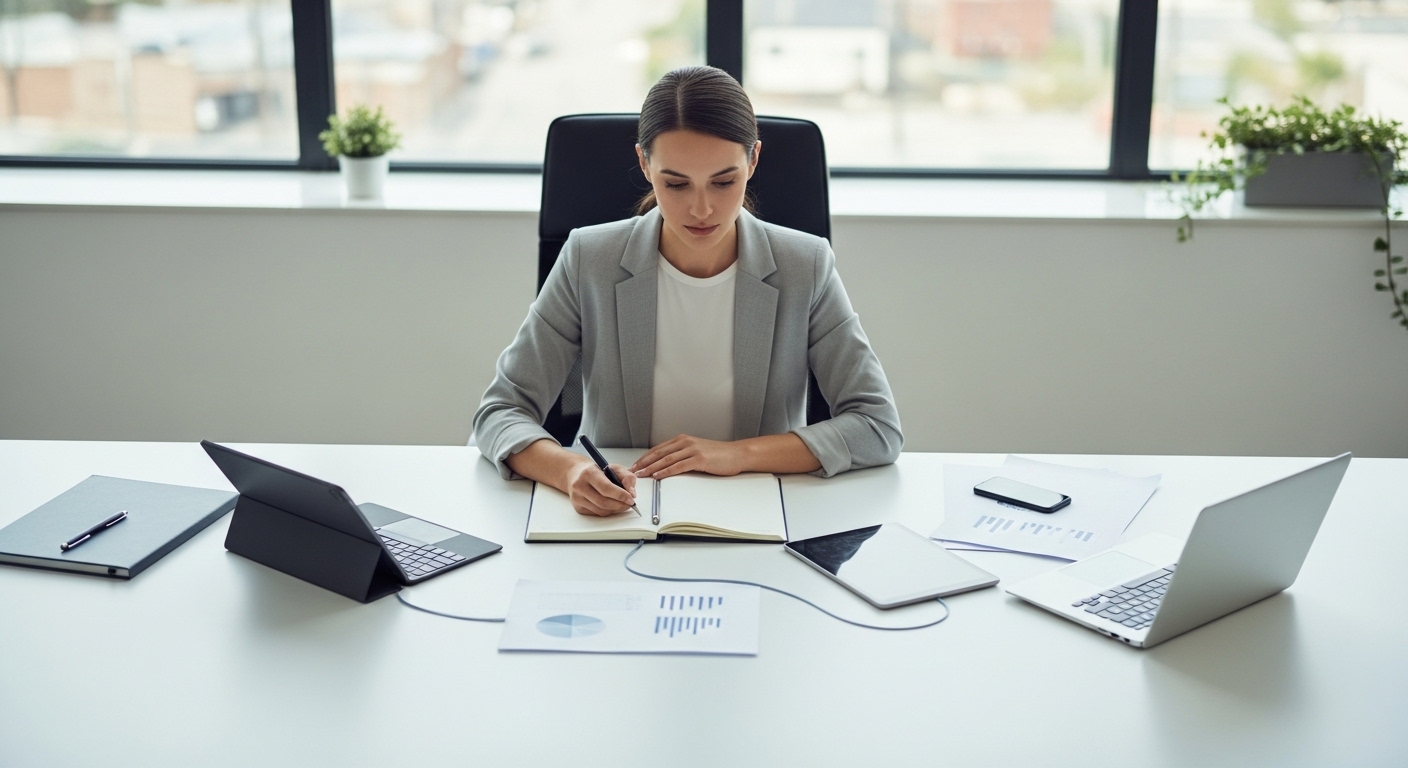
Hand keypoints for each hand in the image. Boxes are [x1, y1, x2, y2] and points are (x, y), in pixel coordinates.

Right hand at [564, 460, 638, 516]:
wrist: (576, 473)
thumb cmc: (597, 471)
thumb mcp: (614, 468)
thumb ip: (627, 477)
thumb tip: (632, 492)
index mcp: (589, 473)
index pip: (606, 488)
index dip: (620, 495)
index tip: (631, 499)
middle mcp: (580, 485)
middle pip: (603, 502)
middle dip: (620, 505)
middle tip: (629, 504)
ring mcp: (577, 498)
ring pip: (600, 510)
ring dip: (615, 509)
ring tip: (622, 504)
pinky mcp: (578, 507)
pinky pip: (597, 514)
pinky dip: (608, 511)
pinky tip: (611, 505)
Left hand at [630, 435, 747, 479]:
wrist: (737, 454)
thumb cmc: (719, 455)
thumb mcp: (697, 451)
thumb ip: (682, 455)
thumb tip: (667, 465)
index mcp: (683, 440)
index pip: (659, 448)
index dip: (645, 457)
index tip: (636, 465)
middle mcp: (686, 442)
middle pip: (659, 453)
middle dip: (644, 463)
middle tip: (633, 471)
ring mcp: (692, 450)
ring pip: (666, 459)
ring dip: (651, 468)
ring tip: (641, 475)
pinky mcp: (699, 459)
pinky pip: (678, 466)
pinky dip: (666, 471)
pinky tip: (658, 476)